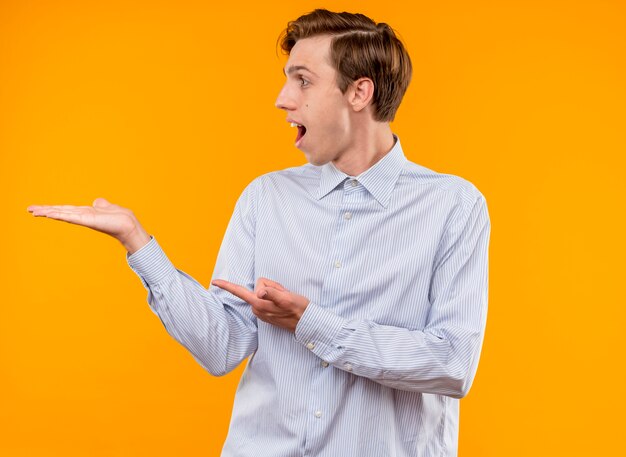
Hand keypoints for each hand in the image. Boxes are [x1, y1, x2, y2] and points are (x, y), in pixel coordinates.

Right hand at [27, 198, 150, 253]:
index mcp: (85, 212)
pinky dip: (59, 214)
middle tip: (29, 209)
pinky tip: (49, 214)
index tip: (39, 208)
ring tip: (33, 211)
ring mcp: (83, 218)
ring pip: (62, 213)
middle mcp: (82, 215)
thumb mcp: (107, 206)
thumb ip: (100, 204)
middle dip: (45, 210)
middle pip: (60, 211)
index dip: (53, 208)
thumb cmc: (119, 217)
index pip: (66, 209)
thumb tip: (97, 201)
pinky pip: (70, 216)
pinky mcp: (86, 220)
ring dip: (47, 212)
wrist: (128, 224)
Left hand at [211, 277, 309, 332]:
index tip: (214, 282)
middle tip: (283, 293)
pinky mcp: (267, 312)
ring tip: (285, 299)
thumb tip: (260, 292)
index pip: (240, 292)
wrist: (306, 323)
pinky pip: (267, 297)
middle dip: (270, 286)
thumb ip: (272, 294)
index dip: (226, 286)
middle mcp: (258, 309)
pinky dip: (275, 296)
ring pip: (263, 291)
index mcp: (260, 304)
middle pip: (258, 286)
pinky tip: (283, 303)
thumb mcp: (287, 298)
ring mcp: (262, 311)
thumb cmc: (298, 309)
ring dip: (274, 291)